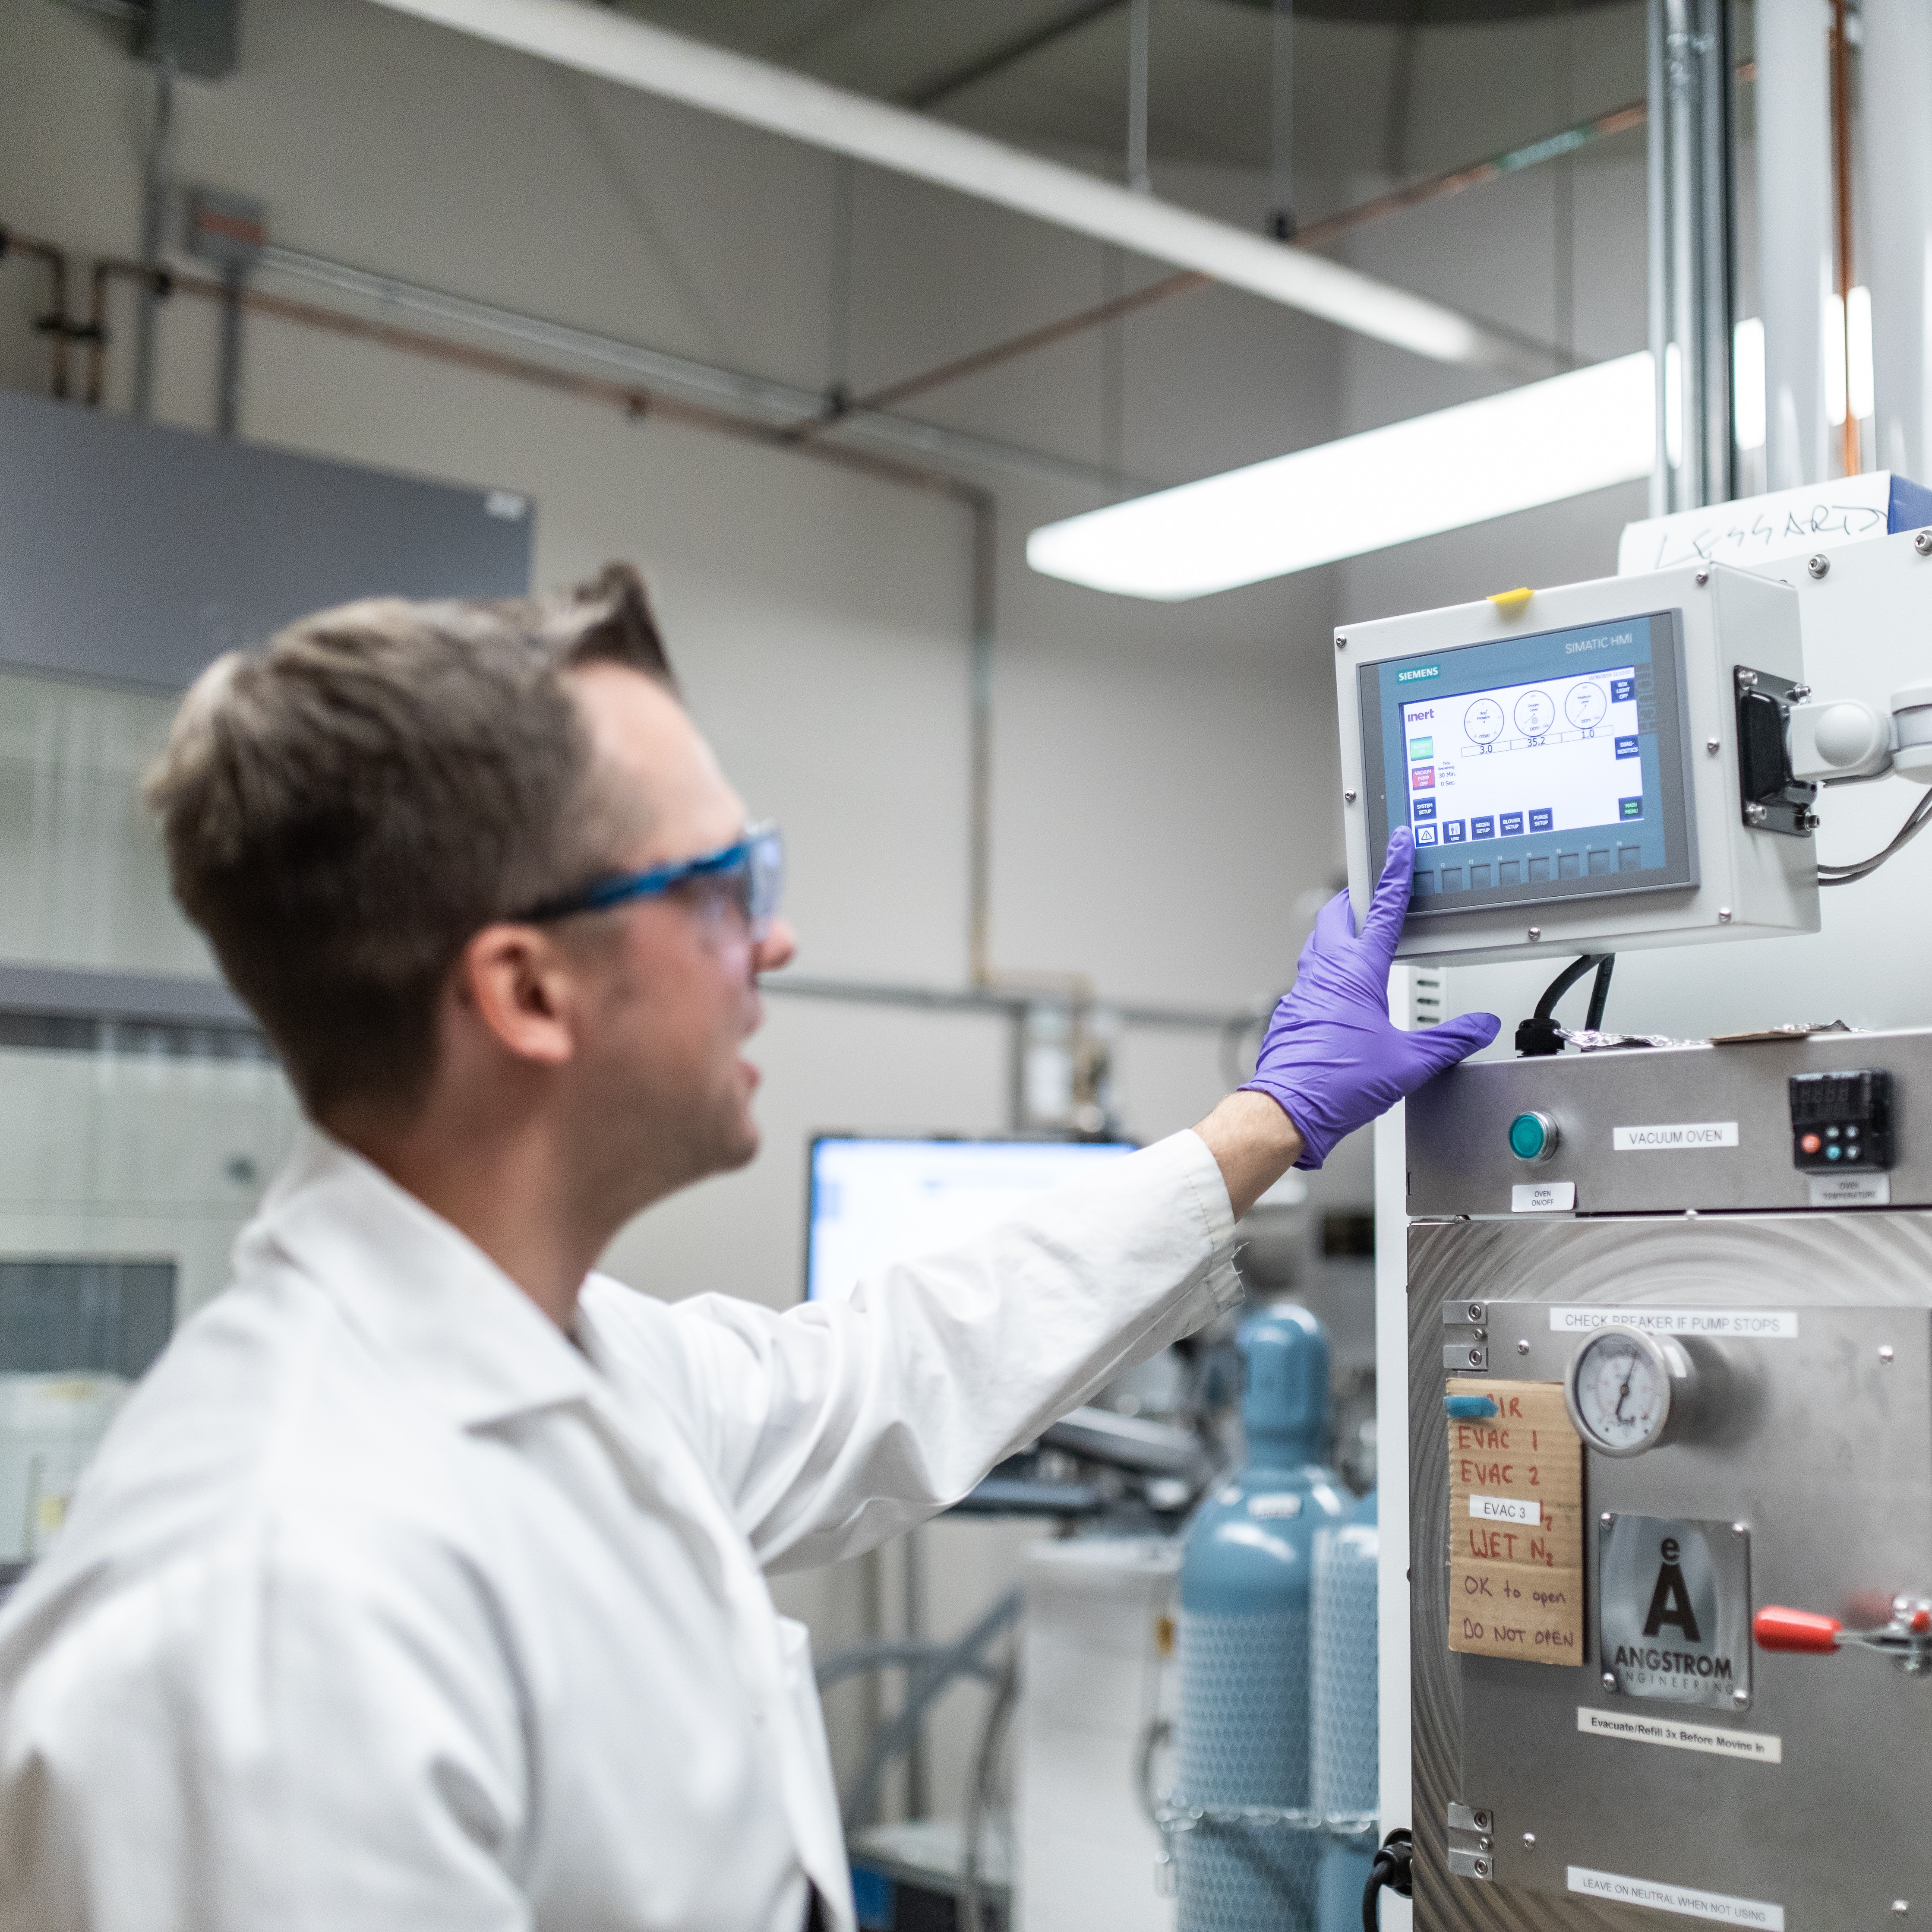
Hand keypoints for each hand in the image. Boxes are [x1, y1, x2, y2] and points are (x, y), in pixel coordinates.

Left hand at [1240, 827, 1498, 1168]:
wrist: (1288, 1110)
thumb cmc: (1337, 1084)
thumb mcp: (1410, 1061)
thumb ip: (1450, 1040)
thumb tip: (1479, 1027)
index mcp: (1356, 973)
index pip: (1383, 910)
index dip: (1395, 875)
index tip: (1399, 847)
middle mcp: (1324, 974)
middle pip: (1336, 917)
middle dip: (1355, 899)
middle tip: (1371, 891)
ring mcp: (1303, 992)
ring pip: (1319, 947)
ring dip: (1339, 935)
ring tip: (1358, 938)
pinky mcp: (1292, 1014)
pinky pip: (1310, 980)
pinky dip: (1327, 974)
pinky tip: (1338, 991)